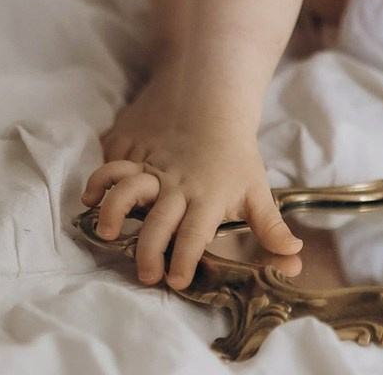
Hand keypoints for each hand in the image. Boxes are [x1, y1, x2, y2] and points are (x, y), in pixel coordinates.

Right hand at [82, 123, 300, 289]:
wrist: (215, 104)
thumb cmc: (235, 158)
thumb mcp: (257, 190)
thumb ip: (270, 227)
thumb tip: (293, 257)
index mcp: (208, 197)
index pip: (195, 232)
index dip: (184, 258)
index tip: (176, 280)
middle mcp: (179, 186)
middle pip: (159, 221)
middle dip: (149, 250)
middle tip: (147, 273)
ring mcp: (154, 170)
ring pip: (130, 189)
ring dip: (114, 211)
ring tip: (107, 233)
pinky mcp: (137, 156)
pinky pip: (112, 167)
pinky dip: (98, 182)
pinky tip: (89, 199)